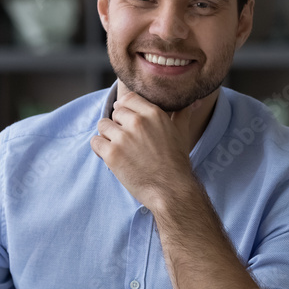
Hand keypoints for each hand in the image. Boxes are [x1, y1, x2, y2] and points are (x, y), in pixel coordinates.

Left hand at [91, 91, 198, 210]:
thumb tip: (192, 101)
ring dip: (107, 136)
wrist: (171, 190)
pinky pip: (95, 142)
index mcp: (153, 113)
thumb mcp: (181, 132)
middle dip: (118, 124)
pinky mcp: (112, 154)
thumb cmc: (176, 162)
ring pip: (103, 125)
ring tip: (118, 149)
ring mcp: (123, 138)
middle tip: (127, 141)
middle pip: (115, 112)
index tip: (126, 119)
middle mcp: (137, 122)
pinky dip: (99, 149)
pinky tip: (110, 156)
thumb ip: (182, 113)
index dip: (125, 108)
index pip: (128, 98)